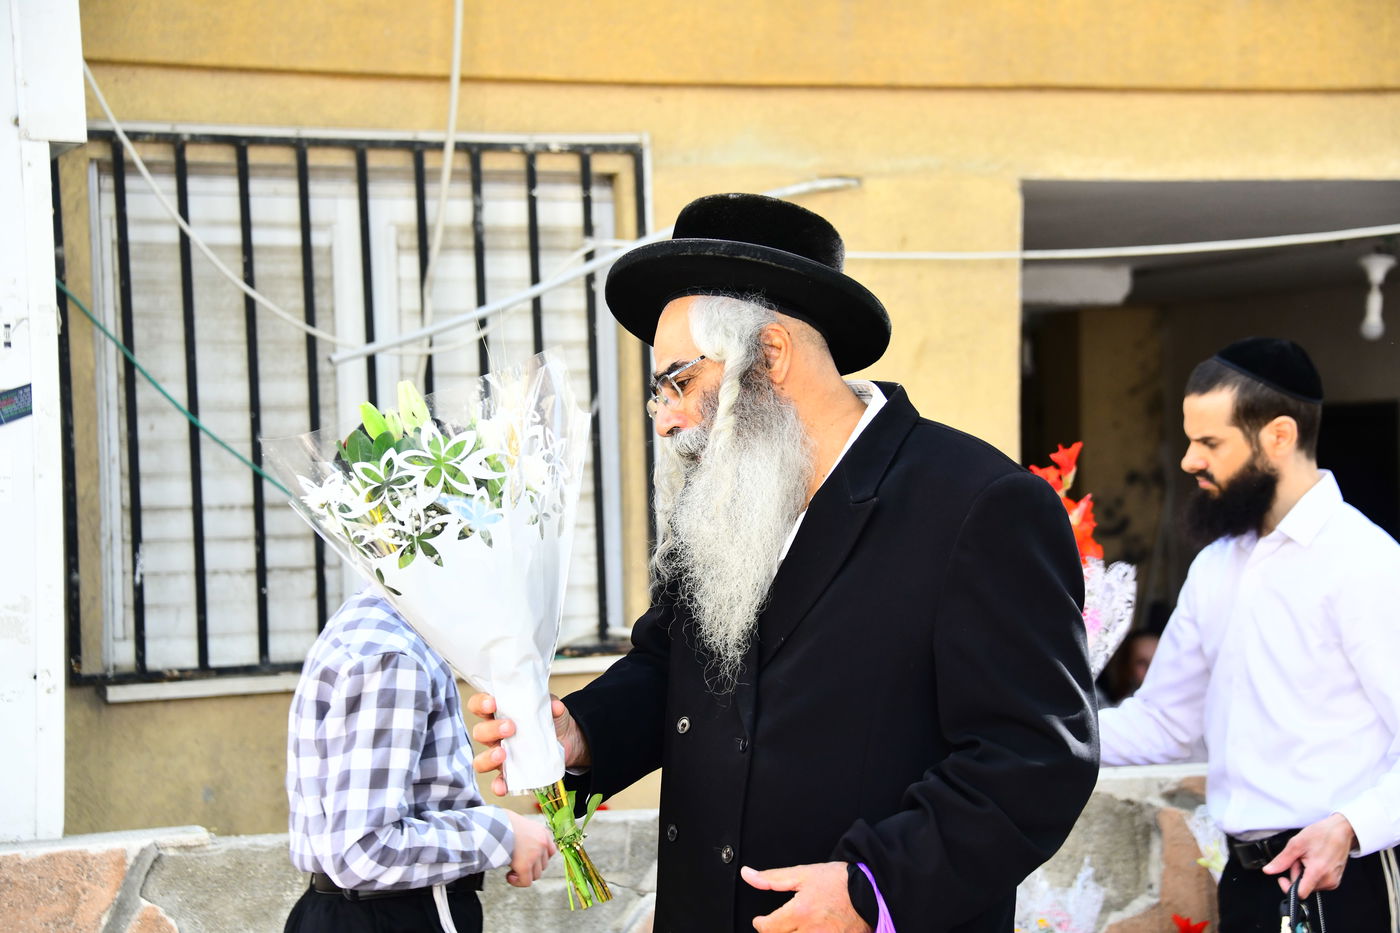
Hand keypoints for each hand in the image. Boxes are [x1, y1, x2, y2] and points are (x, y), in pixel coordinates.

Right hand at [468, 693, 589, 796]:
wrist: (568, 741)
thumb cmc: (551, 720)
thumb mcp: (552, 709)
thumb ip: (552, 705)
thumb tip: (554, 707)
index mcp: (500, 714)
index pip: (479, 705)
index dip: (480, 703)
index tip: (492, 703)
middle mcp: (495, 735)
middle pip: (479, 732)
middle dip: (491, 729)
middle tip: (510, 727)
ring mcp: (500, 755)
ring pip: (481, 759)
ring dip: (489, 757)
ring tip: (503, 754)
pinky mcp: (510, 774)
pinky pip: (498, 782)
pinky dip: (498, 785)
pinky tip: (503, 786)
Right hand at [504, 811, 556, 886]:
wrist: (495, 824)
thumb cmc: (503, 823)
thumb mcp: (522, 825)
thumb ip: (528, 835)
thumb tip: (523, 847)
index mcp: (542, 832)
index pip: (550, 851)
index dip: (539, 858)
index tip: (528, 858)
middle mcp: (542, 843)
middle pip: (543, 865)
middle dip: (531, 867)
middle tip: (517, 864)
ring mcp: (535, 855)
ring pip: (536, 875)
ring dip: (524, 875)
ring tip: (512, 869)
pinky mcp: (525, 866)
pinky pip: (526, 882)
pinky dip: (518, 882)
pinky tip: (509, 876)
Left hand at [741, 862, 871, 932]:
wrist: (871, 892)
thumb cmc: (839, 882)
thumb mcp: (803, 874)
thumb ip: (772, 878)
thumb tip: (747, 874)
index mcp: (800, 912)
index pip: (767, 928)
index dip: (760, 924)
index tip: (761, 920)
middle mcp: (811, 932)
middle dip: (776, 932)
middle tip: (780, 924)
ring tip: (796, 927)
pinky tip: (809, 931)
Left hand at [1262, 812, 1357, 898]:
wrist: (1341, 831)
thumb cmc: (1322, 834)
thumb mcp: (1296, 844)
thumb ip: (1282, 860)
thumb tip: (1269, 870)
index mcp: (1317, 872)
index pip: (1300, 894)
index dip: (1287, 887)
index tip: (1282, 878)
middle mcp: (1328, 880)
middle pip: (1303, 887)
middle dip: (1296, 873)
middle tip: (1300, 857)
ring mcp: (1333, 881)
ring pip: (1309, 884)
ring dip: (1304, 873)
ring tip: (1309, 858)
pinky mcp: (1336, 881)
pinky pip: (1318, 882)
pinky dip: (1313, 873)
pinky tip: (1315, 861)